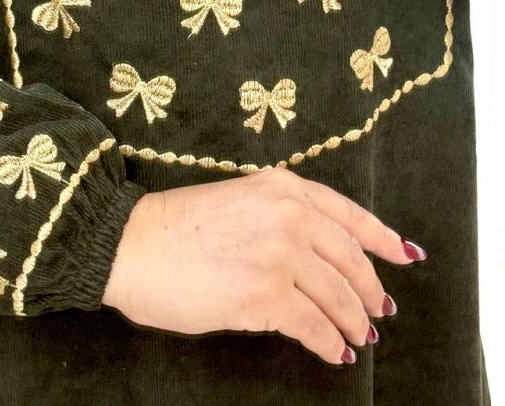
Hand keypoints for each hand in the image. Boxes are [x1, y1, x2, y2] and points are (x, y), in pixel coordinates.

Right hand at [101, 166, 424, 365]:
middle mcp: (289, 215)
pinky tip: (334, 352)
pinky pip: (314, 326)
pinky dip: (330, 342)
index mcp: (282, 187)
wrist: (133, 244)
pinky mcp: (267, 296)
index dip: (381, 237)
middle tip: (378, 310)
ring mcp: (281, 254)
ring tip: (361, 336)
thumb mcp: (237, 200)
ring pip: (338, 296)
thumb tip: (317, 255)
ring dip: (355, 321)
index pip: (348, 213)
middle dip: (370, 289)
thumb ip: (280, 215)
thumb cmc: (176, 226)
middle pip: (350, 258)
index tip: (405, 254)